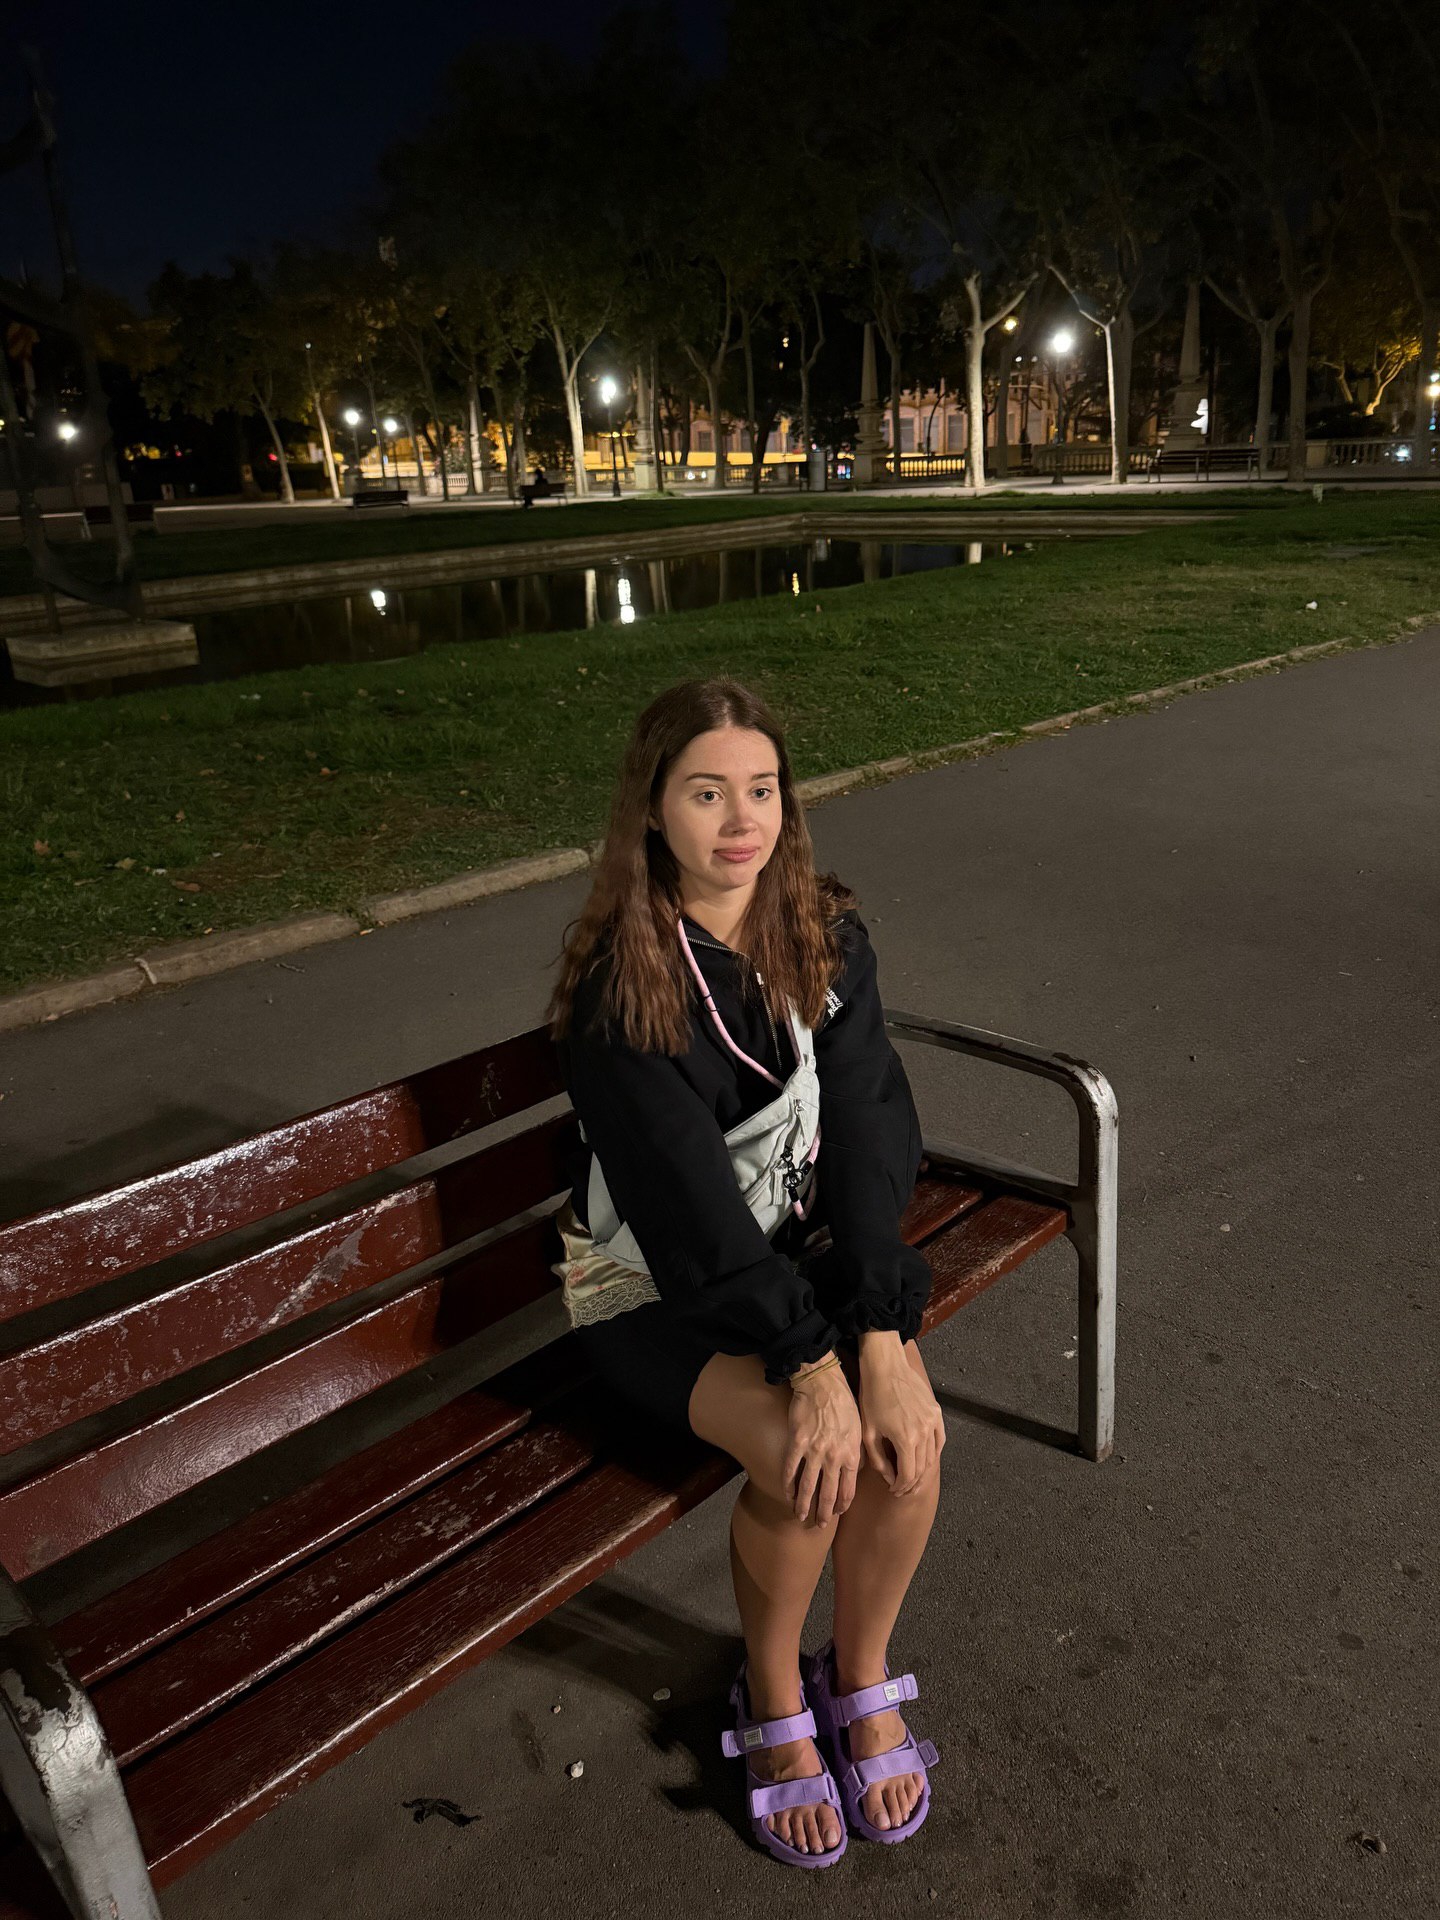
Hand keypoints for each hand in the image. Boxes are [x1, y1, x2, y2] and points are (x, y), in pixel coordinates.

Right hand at [783, 1363, 860, 1524]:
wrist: (823, 1383)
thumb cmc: (844, 1404)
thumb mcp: (861, 1430)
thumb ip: (858, 1453)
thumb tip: (858, 1472)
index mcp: (852, 1455)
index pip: (848, 1490)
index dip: (842, 1505)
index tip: (837, 1514)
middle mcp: (834, 1457)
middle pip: (828, 1494)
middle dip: (824, 1513)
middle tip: (819, 1525)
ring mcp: (814, 1451)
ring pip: (808, 1486)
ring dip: (804, 1505)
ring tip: (800, 1516)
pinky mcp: (796, 1442)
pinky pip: (791, 1469)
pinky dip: (788, 1484)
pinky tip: (787, 1493)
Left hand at [857, 1335, 945, 1495]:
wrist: (886, 1368)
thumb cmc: (873, 1397)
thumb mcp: (869, 1432)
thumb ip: (879, 1460)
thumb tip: (890, 1478)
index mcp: (905, 1439)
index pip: (908, 1475)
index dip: (901, 1486)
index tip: (894, 1490)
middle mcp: (923, 1432)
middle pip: (922, 1468)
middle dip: (912, 1482)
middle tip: (902, 1489)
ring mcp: (933, 1422)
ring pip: (932, 1456)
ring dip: (923, 1470)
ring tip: (912, 1477)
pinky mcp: (936, 1412)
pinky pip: (939, 1440)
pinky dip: (934, 1452)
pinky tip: (925, 1458)